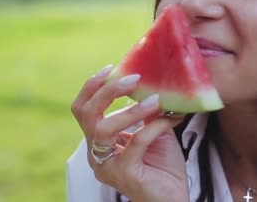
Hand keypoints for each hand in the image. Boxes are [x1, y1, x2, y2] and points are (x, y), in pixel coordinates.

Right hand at [71, 65, 189, 201]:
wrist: (174, 198)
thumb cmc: (163, 167)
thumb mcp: (152, 130)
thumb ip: (145, 111)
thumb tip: (150, 80)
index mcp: (98, 141)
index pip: (82, 109)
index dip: (92, 86)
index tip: (111, 67)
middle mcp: (96, 153)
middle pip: (86, 114)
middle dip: (107, 91)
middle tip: (133, 79)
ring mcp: (107, 166)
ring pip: (103, 129)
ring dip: (130, 110)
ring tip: (155, 99)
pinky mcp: (124, 175)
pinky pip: (136, 142)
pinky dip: (154, 126)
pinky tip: (171, 120)